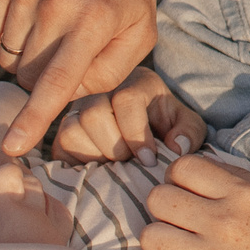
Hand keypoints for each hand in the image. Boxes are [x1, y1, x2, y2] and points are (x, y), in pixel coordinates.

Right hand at [0, 0, 171, 156]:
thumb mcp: (140, 32)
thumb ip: (108, 74)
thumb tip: (64, 96)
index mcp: (94, 21)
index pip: (56, 83)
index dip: (33, 119)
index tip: (12, 148)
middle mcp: (56, 2)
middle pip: (27, 75)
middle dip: (43, 79)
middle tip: (68, 53)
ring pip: (6, 56)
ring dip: (26, 56)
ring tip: (55, 28)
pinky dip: (7, 35)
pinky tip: (34, 15)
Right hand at [52, 67, 205, 162]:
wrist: (147, 133)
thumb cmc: (168, 128)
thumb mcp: (188, 127)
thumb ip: (189, 132)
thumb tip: (176, 147)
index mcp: (136, 83)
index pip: (126, 99)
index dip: (136, 133)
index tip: (149, 159)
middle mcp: (101, 90)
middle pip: (94, 114)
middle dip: (115, 146)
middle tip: (129, 161)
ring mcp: (78, 109)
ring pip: (72, 130)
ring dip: (96, 154)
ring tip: (115, 164)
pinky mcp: (63, 130)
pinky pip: (60, 145)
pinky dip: (78, 161)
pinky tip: (98, 166)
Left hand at [141, 153, 249, 249]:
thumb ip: (235, 183)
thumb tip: (196, 171)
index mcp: (244, 195)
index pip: (182, 167)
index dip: (178, 179)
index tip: (187, 193)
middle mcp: (225, 222)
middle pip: (158, 198)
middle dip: (164, 208)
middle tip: (179, 221)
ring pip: (151, 236)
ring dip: (162, 241)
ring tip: (180, 247)